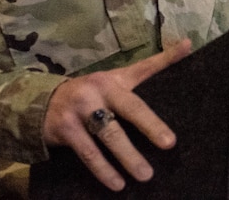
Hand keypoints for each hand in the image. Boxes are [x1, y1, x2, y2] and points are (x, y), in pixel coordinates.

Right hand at [41, 38, 192, 190]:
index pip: (144, 70)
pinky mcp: (65, 129)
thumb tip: (187, 43)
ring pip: (108, 135)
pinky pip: (88, 153)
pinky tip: (117, 184)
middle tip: (169, 144)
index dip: (165, 61)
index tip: (185, 56)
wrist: (41, 104)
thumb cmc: (91, 93)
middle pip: (129, 108)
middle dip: (150, 126)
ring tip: (145, 175)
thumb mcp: (117, 78)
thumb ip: (150, 66)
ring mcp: (80, 109)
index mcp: (114, 78)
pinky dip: (103, 170)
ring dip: (127, 157)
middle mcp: (97, 90)